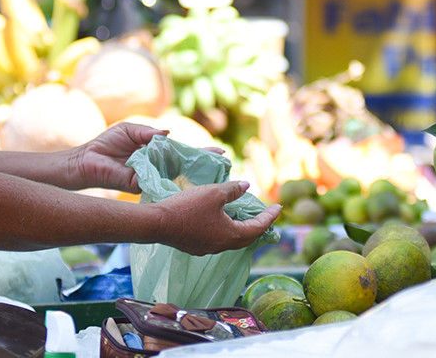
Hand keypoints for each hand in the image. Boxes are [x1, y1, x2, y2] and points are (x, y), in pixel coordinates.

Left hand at [69, 122, 166, 192]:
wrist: (87, 158)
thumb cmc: (106, 143)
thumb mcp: (129, 130)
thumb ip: (147, 131)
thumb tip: (167, 133)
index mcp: (149, 154)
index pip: (168, 152)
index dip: (174, 148)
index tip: (181, 144)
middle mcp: (149, 167)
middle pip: (169, 162)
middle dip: (172, 154)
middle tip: (172, 147)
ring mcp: (144, 177)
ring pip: (163, 171)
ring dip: (163, 160)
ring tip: (157, 151)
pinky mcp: (136, 185)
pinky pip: (151, 178)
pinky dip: (152, 168)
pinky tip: (149, 159)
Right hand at [155, 181, 281, 255]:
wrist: (157, 223)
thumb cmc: (188, 207)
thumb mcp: (214, 193)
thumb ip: (233, 189)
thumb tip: (246, 186)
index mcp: (231, 235)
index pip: (258, 227)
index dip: (270, 217)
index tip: (278, 207)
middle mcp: (222, 246)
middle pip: (247, 237)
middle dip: (259, 225)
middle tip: (267, 214)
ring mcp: (207, 248)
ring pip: (232, 239)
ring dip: (241, 227)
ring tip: (245, 215)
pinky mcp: (195, 246)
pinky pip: (219, 239)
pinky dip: (227, 229)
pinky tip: (222, 220)